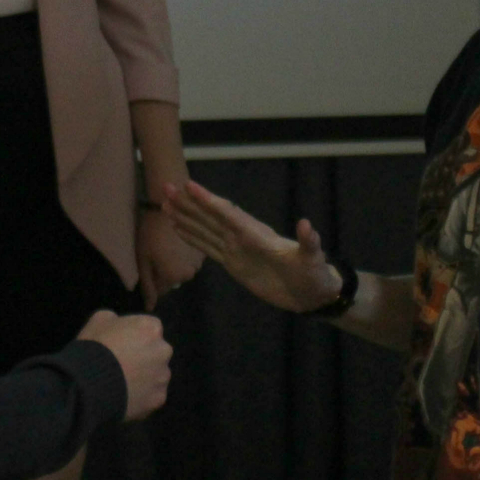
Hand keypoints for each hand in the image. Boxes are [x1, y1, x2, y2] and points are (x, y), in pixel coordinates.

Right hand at [77, 309, 171, 421]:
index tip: (121, 344)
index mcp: (151, 328)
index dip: (134, 337)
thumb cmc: (94, 347)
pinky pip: (152, 396)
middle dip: (144, 357)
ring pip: (156, 376)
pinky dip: (142, 397)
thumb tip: (119, 325)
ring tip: (122, 384)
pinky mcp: (159, 399)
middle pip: (156, 352)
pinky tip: (125, 398)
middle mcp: (164, 350)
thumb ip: (116, 319)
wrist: (89, 384)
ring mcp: (163, 376)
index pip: (149, 329)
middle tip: (123, 365)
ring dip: (145, 378)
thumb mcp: (99, 319)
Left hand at [135, 205, 203, 308]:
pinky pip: (191, 259)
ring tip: (168, 245)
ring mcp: (198, 262)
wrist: (167, 207)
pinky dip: (184, 254)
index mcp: (173, 277)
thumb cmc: (150, 234)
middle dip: (165, 271)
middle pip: (174, 280)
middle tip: (157, 252)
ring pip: (183, 269)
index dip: (153, 277)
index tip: (150, 262)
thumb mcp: (143, 260)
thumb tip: (150, 307)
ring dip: (176, 262)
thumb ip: (148, 286)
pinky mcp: (203, 250)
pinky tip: (178, 241)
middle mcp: (189, 274)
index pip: (161, 290)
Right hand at [161, 180, 340, 313]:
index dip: (209, 201)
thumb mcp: (313, 259)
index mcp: (257, 234)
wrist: (312, 294)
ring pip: (205, 229)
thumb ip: (309, 242)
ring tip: (164, 204)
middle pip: (211, 216)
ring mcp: (237, 249)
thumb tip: (307, 225)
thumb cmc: (314, 274)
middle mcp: (243, 236)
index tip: (189, 186)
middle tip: (165, 186)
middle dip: (189, 203)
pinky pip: (208, 247)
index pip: (228, 213)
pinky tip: (179, 228)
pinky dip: (192, 237)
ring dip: (186, 216)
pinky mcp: (234, 263)